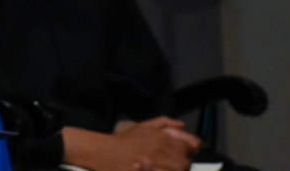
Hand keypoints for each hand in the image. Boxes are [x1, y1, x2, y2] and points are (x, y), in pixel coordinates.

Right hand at [63, 118, 201, 170]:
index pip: (189, 146)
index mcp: (160, 136)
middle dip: (182, 165)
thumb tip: (182, 125)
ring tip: (162, 167)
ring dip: (173, 170)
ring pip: (176, 170)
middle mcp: (159, 149)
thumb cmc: (122, 140)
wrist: (101, 152)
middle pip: (185, 162)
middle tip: (171, 165)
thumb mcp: (142, 126)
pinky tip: (155, 169)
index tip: (184, 153)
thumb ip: (164, 123)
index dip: (188, 150)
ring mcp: (152, 164)